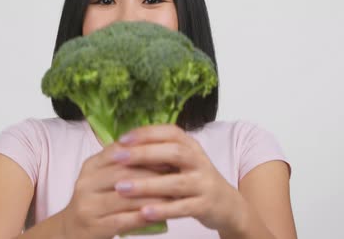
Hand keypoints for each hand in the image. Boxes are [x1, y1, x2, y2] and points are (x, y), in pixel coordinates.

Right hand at [60, 142, 170, 238]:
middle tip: (176, 175)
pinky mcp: (94, 226)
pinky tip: (158, 214)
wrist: (72, 230)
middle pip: (124, 173)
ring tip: (173, 196)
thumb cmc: (96, 200)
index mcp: (91, 166)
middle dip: (153, 174)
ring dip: (153, 196)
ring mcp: (88, 206)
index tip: (169, 154)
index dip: (145, 152)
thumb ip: (123, 163)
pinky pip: (123, 220)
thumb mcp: (103, 177)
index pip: (119, 151)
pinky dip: (143, 216)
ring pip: (126, 197)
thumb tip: (159, 148)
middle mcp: (86, 183)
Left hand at [112, 125, 241, 231]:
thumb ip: (158, 152)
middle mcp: (199, 161)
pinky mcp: (205, 205)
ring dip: (146, 185)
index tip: (121, 140)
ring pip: (176, 182)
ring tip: (121, 188)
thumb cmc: (194, 179)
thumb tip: (121, 147)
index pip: (169, 132)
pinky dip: (163, 210)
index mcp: (191, 146)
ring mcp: (204, 183)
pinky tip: (143, 212)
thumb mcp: (181, 161)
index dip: (145, 134)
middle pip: (173, 152)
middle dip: (143, 154)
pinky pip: (183, 208)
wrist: (226, 204)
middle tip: (117, 158)